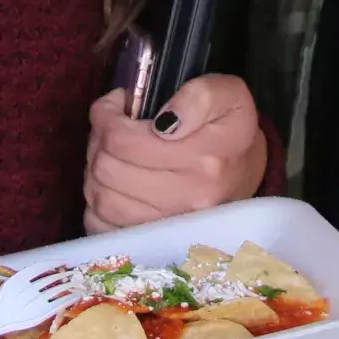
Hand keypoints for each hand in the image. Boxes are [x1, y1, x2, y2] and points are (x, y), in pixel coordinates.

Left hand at [85, 73, 266, 232]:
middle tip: (109, 129)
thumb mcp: (227, 95)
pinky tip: (112, 185)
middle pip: (107, 168)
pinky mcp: (154, 243)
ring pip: (101, 197)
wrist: (244, 174)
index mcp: (205, 159)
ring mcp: (171, 226)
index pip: (125, 140)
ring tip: (109, 154)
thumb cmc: (229, 131)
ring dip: (94, 171)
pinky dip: (96, 205)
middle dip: (99, 141)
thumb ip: (198, 97)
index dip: (107, 117)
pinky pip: (103, 227)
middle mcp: (189, 197)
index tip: (115, 107)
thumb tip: (164, 124)